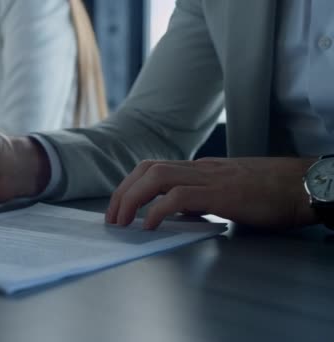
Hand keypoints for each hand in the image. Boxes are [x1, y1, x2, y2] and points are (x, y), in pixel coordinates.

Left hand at [106, 158, 318, 228]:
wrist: (302, 185)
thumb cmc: (270, 192)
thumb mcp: (227, 193)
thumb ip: (200, 200)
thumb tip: (178, 214)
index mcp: (199, 169)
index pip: (153, 168)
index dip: (129, 185)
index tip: (118, 207)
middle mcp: (199, 169)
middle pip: (147, 169)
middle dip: (122, 193)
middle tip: (112, 219)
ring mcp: (209, 178)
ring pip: (156, 177)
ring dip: (132, 199)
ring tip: (122, 223)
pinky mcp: (220, 193)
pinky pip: (179, 196)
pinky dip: (157, 210)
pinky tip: (149, 226)